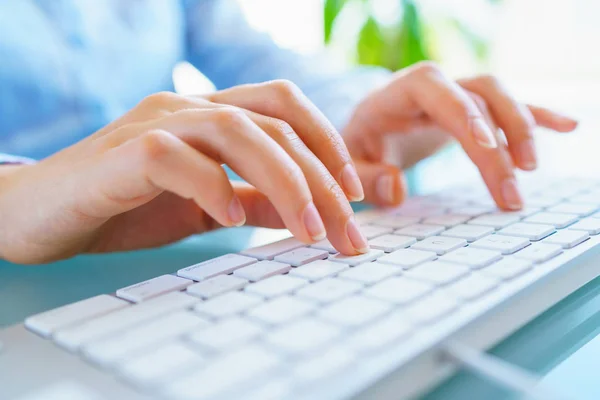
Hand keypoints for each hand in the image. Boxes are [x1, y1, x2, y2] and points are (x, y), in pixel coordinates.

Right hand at [0, 81, 368, 263]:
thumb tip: (313, 212)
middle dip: (322, 176)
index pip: (285, 106)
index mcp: (210, 115)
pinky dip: (212, 187)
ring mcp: (154, 124)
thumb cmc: (126, 207)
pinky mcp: (121, 153)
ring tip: (308, 231)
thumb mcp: (207, 207)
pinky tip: (231, 222)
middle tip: (348, 231)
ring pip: (235, 128)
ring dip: (283, 180)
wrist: (40, 215)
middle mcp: (186, 107)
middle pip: (274, 121)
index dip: (329, 143)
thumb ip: (257, 201)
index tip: (358, 194)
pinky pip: (176, 158)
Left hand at [343, 62, 577, 208]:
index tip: (486, 147)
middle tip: (512, 185)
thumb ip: (365, 175)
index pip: (434, 86)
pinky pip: (507, 107)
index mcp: (395, 93)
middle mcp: (430, 87)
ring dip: (520, 127)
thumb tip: (397, 188)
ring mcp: (453, 95)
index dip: (462, 111)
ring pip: (497, 96)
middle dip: (501, 134)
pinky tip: (567, 126)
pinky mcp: (470, 110)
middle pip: (477, 93)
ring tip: (531, 169)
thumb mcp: (346, 162)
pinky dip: (536, 116)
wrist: (362, 129)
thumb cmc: (354, 144)